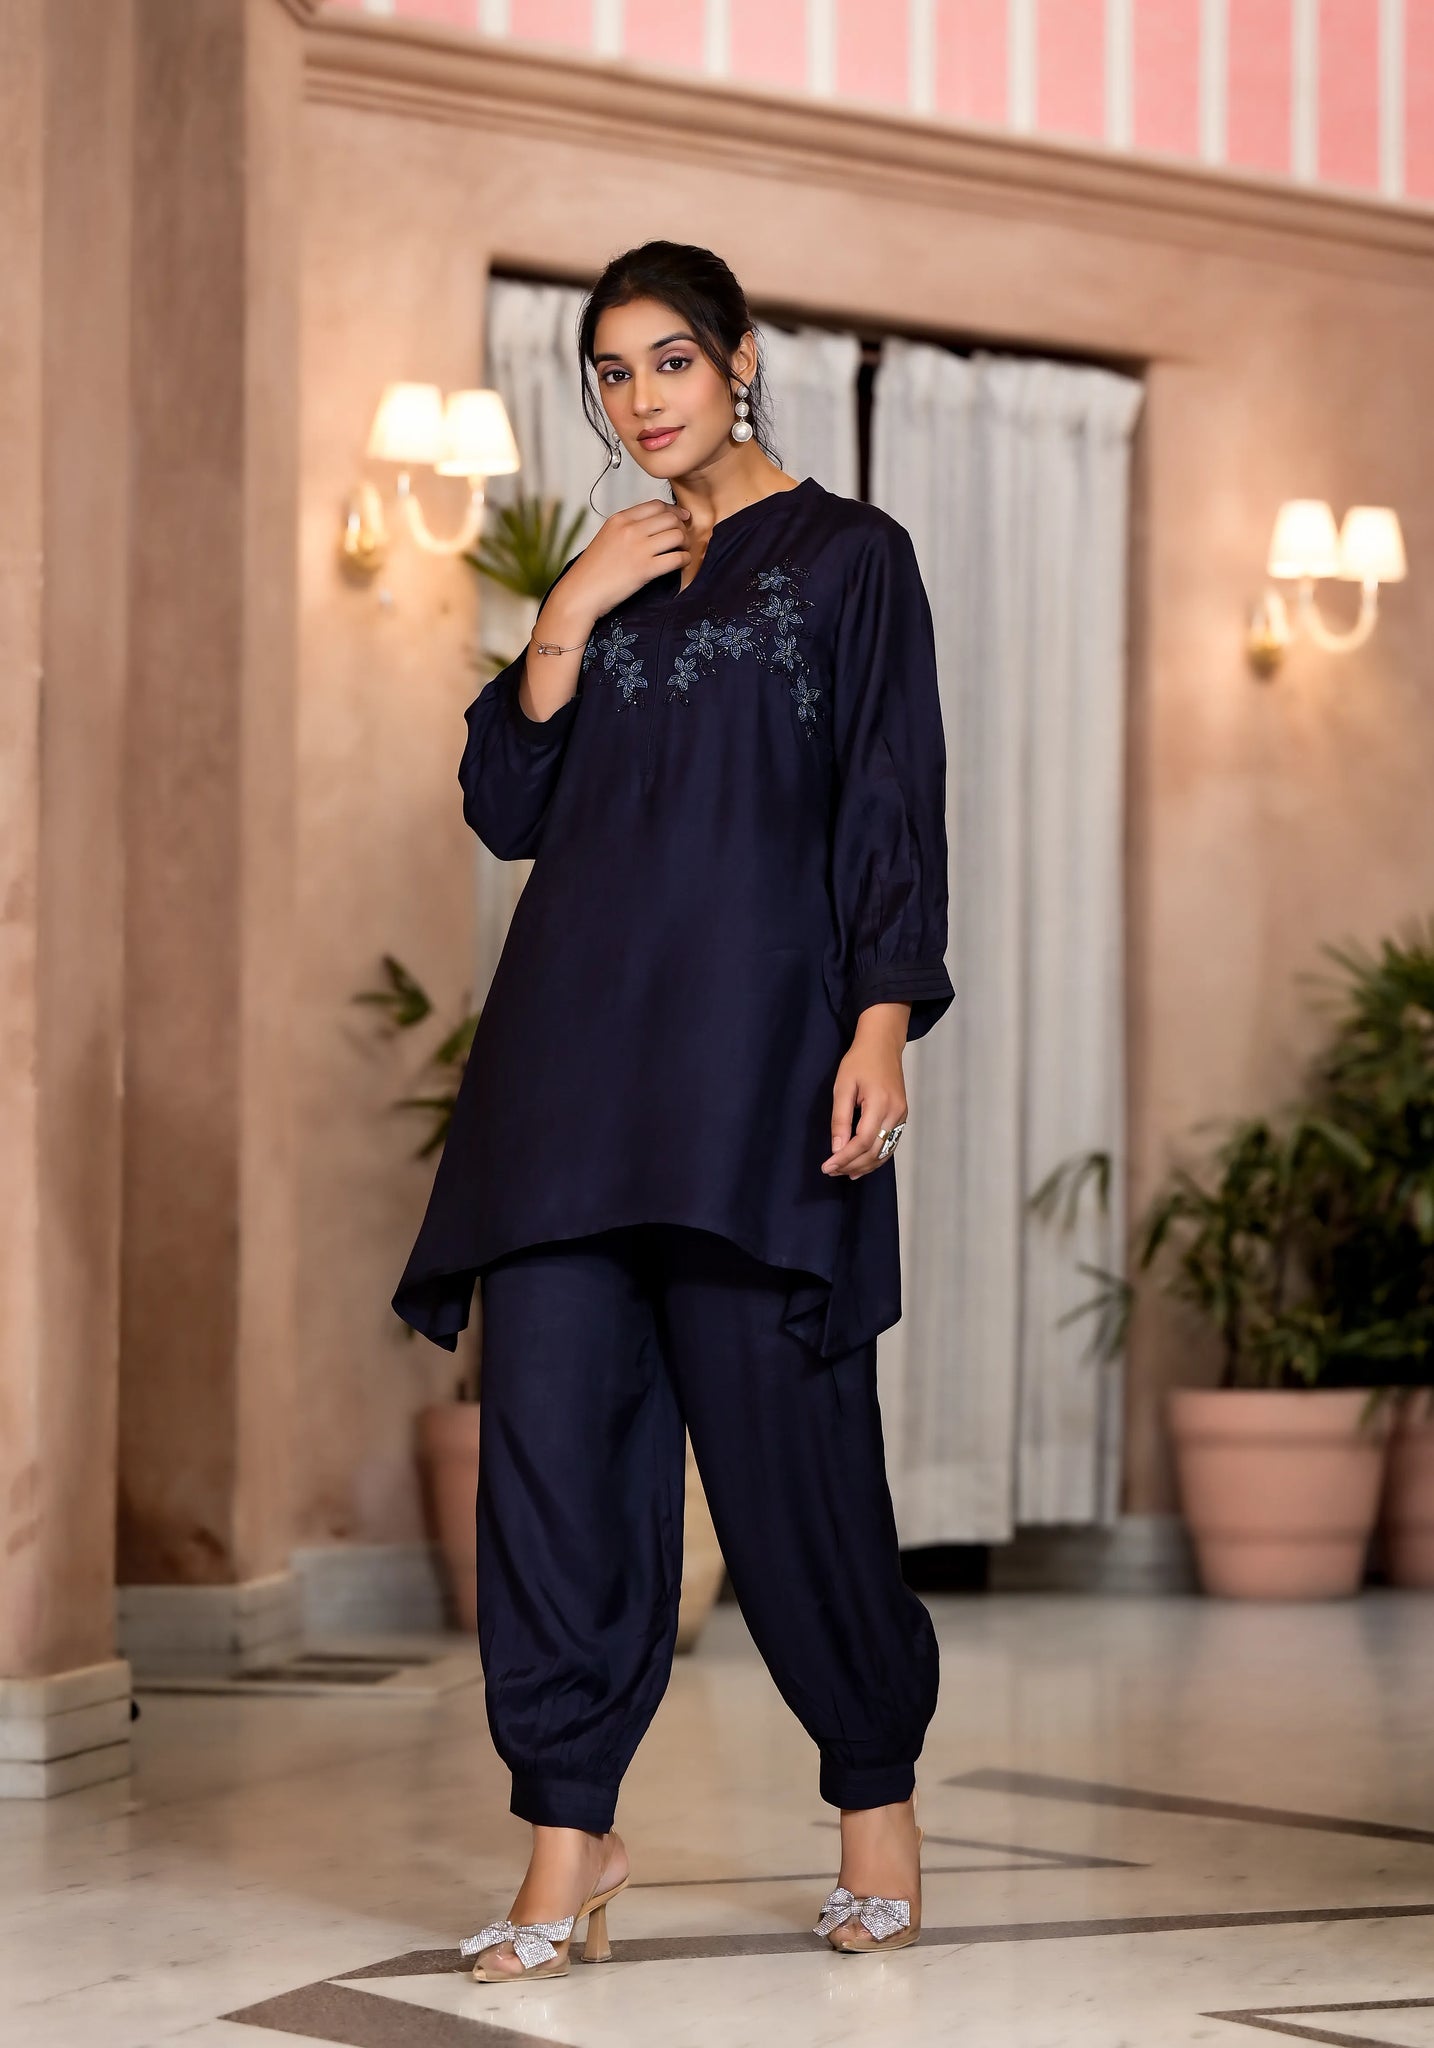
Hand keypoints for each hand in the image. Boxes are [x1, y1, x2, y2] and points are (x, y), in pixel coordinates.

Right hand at [551, 498, 692, 627]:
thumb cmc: (593, 570)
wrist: (580, 593)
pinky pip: (677, 558)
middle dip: (682, 527)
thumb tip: (652, 525)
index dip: (674, 511)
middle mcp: (629, 530)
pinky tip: (681, 564)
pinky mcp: (645, 569)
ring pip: (677, 535)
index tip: (681, 519)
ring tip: (682, 551)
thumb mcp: (607, 537)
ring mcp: (638, 549)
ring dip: (685, 543)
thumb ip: (627, 528)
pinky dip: (684, 560)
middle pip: (670, 518)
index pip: (656, 505)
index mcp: (620, 519)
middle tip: (683, 539)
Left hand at [822, 1005, 910, 1178]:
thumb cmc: (859, 1061)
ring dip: (864, 1165)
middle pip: (875, 1150)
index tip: (827, 1166)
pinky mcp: (902, 1116)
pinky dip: (876, 1157)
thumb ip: (840, 1119)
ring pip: (884, 1151)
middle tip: (830, 1171)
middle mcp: (896, 1113)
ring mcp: (902, 1116)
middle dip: (851, 1164)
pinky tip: (861, 1166)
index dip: (844, 1158)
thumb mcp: (843, 1086)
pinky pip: (890, 1144)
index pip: (863, 1141)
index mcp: (880, 1103)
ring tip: (843, 1172)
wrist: (882, 1044)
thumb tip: (837, 1149)